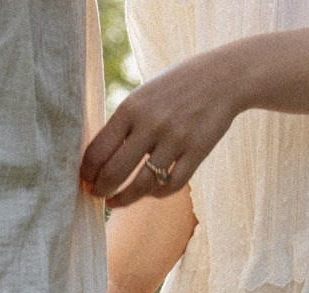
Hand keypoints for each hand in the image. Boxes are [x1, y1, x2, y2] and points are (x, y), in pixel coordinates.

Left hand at [80, 44, 250, 207]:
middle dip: (101, 190)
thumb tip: (98, 160)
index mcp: (131, 108)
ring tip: (117, 201)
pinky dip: (157, 194)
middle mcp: (151, 124)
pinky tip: (150, 192)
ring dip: (125, 199)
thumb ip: (123, 124)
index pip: (97, 151)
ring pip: (142, 185)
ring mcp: (176, 139)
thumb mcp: (143, 95)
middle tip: (98, 195)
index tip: (85, 181)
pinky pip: (171, 184)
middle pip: (115, 173)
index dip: (87, 173)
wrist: (223, 76)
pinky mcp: (197, 151)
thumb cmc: (175, 87)